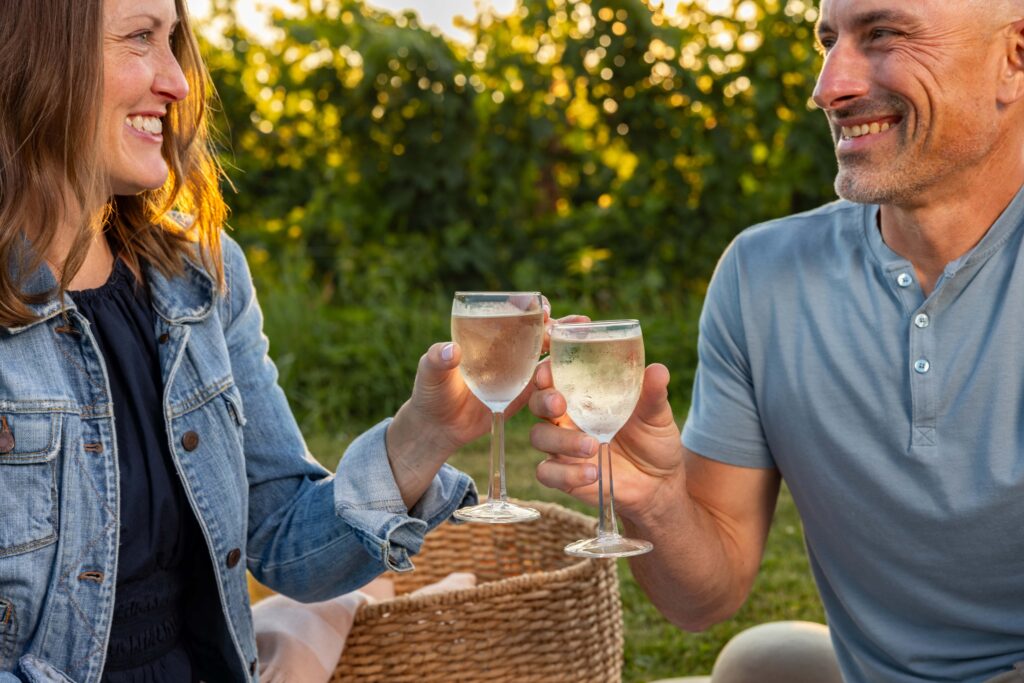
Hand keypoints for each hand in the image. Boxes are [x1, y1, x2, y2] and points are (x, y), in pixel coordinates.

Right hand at [530, 360, 684, 519]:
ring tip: (592, 446)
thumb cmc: (653, 440)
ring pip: (539, 437)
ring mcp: (562, 447)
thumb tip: (658, 370)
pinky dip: (567, 473)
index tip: (548, 371)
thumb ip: (652, 394)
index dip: (545, 372)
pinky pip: (548, 473)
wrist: (658, 483)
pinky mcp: (565, 475)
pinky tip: (594, 473)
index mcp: (583, 395)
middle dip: (543, 401)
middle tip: (559, 404)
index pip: (555, 377)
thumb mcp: (656, 415)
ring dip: (561, 440)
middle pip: (537, 403)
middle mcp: (567, 418)